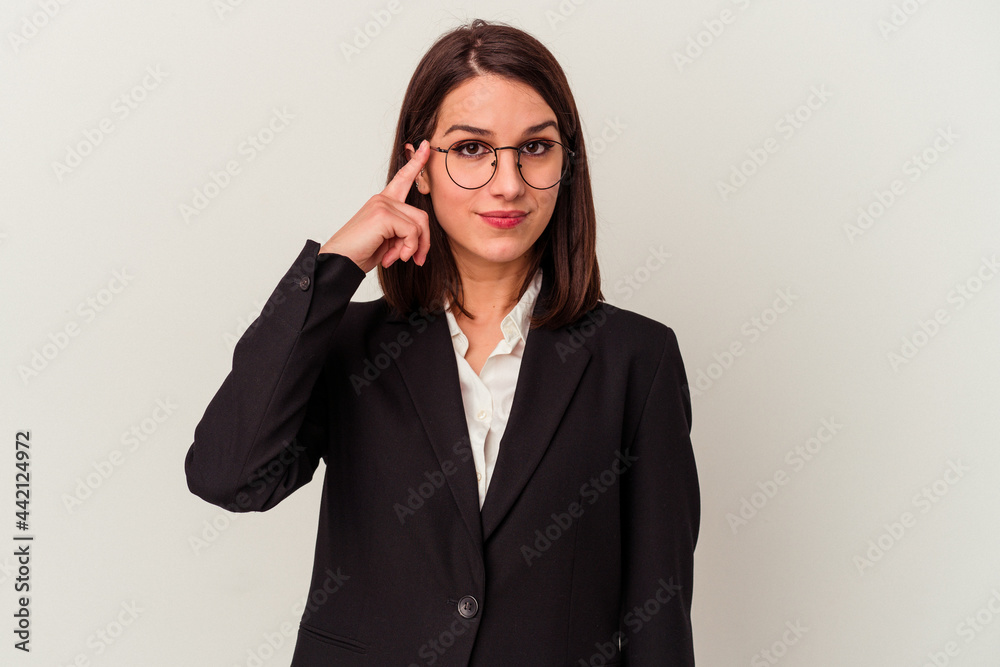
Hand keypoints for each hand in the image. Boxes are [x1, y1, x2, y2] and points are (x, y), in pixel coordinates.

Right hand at [319, 140, 431, 272]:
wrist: (339, 262)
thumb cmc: (360, 252)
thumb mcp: (388, 240)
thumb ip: (403, 231)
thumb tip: (420, 237)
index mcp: (383, 202)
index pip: (403, 178)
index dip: (416, 162)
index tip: (425, 146)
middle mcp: (383, 199)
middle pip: (421, 216)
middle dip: (422, 241)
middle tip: (414, 259)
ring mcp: (382, 204)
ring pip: (418, 225)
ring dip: (412, 247)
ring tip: (397, 258)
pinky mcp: (383, 214)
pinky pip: (411, 232)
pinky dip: (407, 249)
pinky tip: (392, 257)